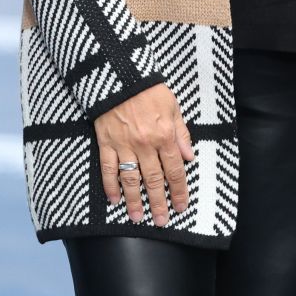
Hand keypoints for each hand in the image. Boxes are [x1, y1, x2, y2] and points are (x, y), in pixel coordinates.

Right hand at [94, 83, 192, 226]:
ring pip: (131, 179)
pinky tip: (114, 199)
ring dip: (135, 201)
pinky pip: (108, 168)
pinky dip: (110, 185)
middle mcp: (146, 144)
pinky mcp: (106, 142)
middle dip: (159, 203)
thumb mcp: (173, 106)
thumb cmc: (149, 89)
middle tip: (161, 220)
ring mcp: (124, 145)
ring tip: (138, 217)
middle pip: (154, 180)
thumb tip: (189, 157)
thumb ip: (181, 133)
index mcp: (165, 135)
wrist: (120, 74)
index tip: (182, 206)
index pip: (175, 170)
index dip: (179, 190)